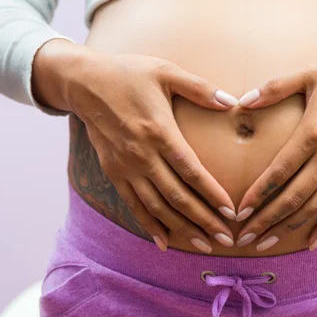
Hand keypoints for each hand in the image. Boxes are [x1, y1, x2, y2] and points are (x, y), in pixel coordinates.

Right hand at [65, 49, 239, 252]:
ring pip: (156, 207)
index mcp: (158, 131)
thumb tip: (232, 102)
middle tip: (225, 239)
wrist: (84, 82)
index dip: (212, 194)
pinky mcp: (113, 172)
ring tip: (203, 245)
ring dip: (181, 228)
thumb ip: (199, 88)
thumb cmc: (129, 73)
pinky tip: (164, 241)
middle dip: (203, 220)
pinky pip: (133, 204)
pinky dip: (149, 224)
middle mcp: (141, 155)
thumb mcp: (166, 71)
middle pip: (176, 196)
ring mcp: (125, 167)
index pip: (191, 171)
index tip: (231, 212)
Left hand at [234, 53, 316, 251]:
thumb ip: (275, 87)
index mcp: (314, 132)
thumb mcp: (311, 72)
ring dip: (288, 228)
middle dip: (265, 220)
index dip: (258, 195)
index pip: (279, 172)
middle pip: (293, 197)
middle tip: (243, 237)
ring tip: (265, 243)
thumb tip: (242, 100)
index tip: (239, 212)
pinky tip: (311, 241)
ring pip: (314, 207)